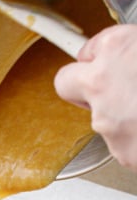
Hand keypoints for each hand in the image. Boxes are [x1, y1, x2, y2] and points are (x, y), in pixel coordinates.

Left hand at [54, 25, 136, 170]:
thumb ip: (135, 50)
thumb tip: (132, 55)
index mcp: (117, 48)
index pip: (85, 50)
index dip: (97, 56)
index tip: (104, 58)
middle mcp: (103, 84)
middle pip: (69, 85)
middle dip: (87, 87)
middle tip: (114, 87)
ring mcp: (108, 122)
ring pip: (100, 118)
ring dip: (122, 115)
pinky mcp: (121, 152)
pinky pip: (123, 143)